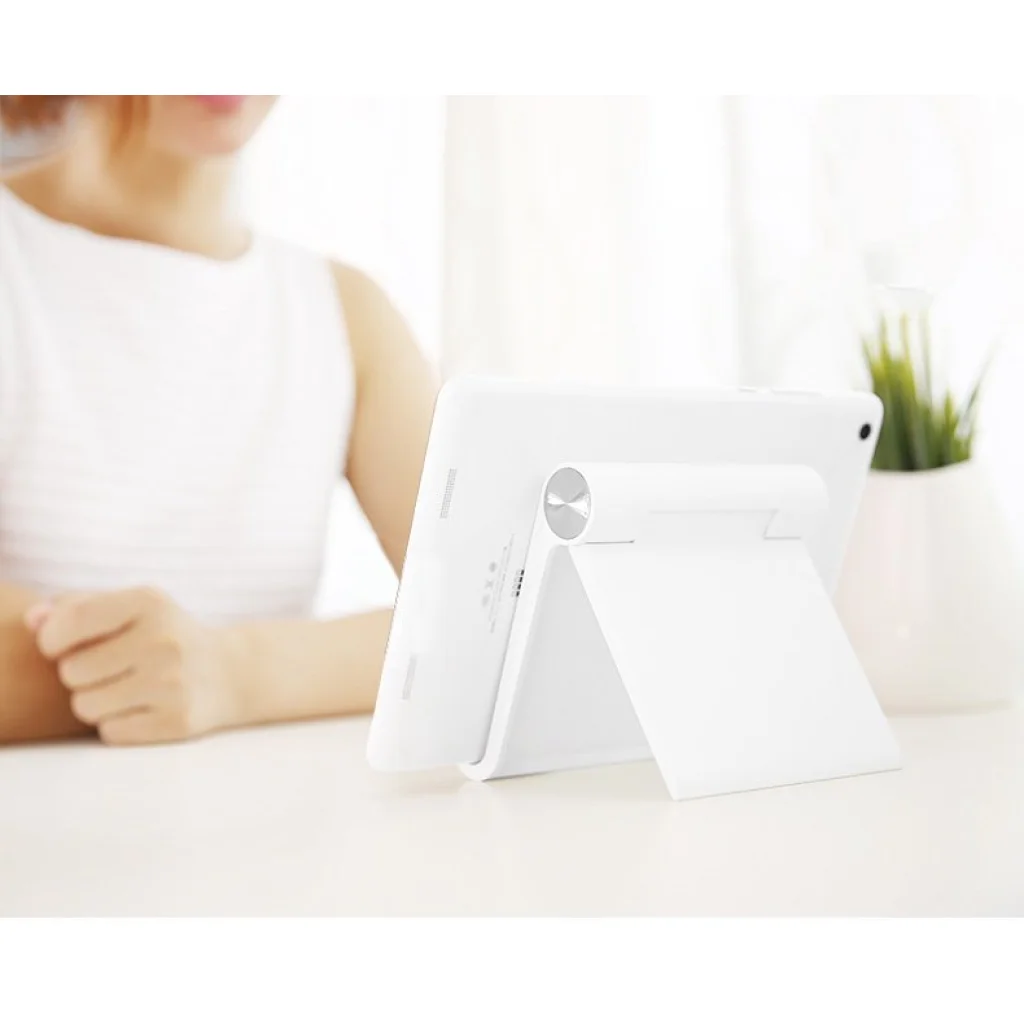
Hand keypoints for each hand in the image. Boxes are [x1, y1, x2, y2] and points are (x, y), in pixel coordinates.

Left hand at [25, 588, 240, 744]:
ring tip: (122, 689)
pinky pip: (110, 732)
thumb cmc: (165, 635)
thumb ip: (77, 607)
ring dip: (95, 701)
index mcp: (150, 603)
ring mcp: (173, 683)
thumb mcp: (131, 608)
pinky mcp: (177, 721)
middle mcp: (164, 641)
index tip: (61, 645)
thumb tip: (33, 620)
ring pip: (85, 706)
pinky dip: (117, 723)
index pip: (71, 622)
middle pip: (72, 671)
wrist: (231, 672)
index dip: (52, 640)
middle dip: (80, 674)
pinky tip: (142, 707)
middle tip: (109, 668)